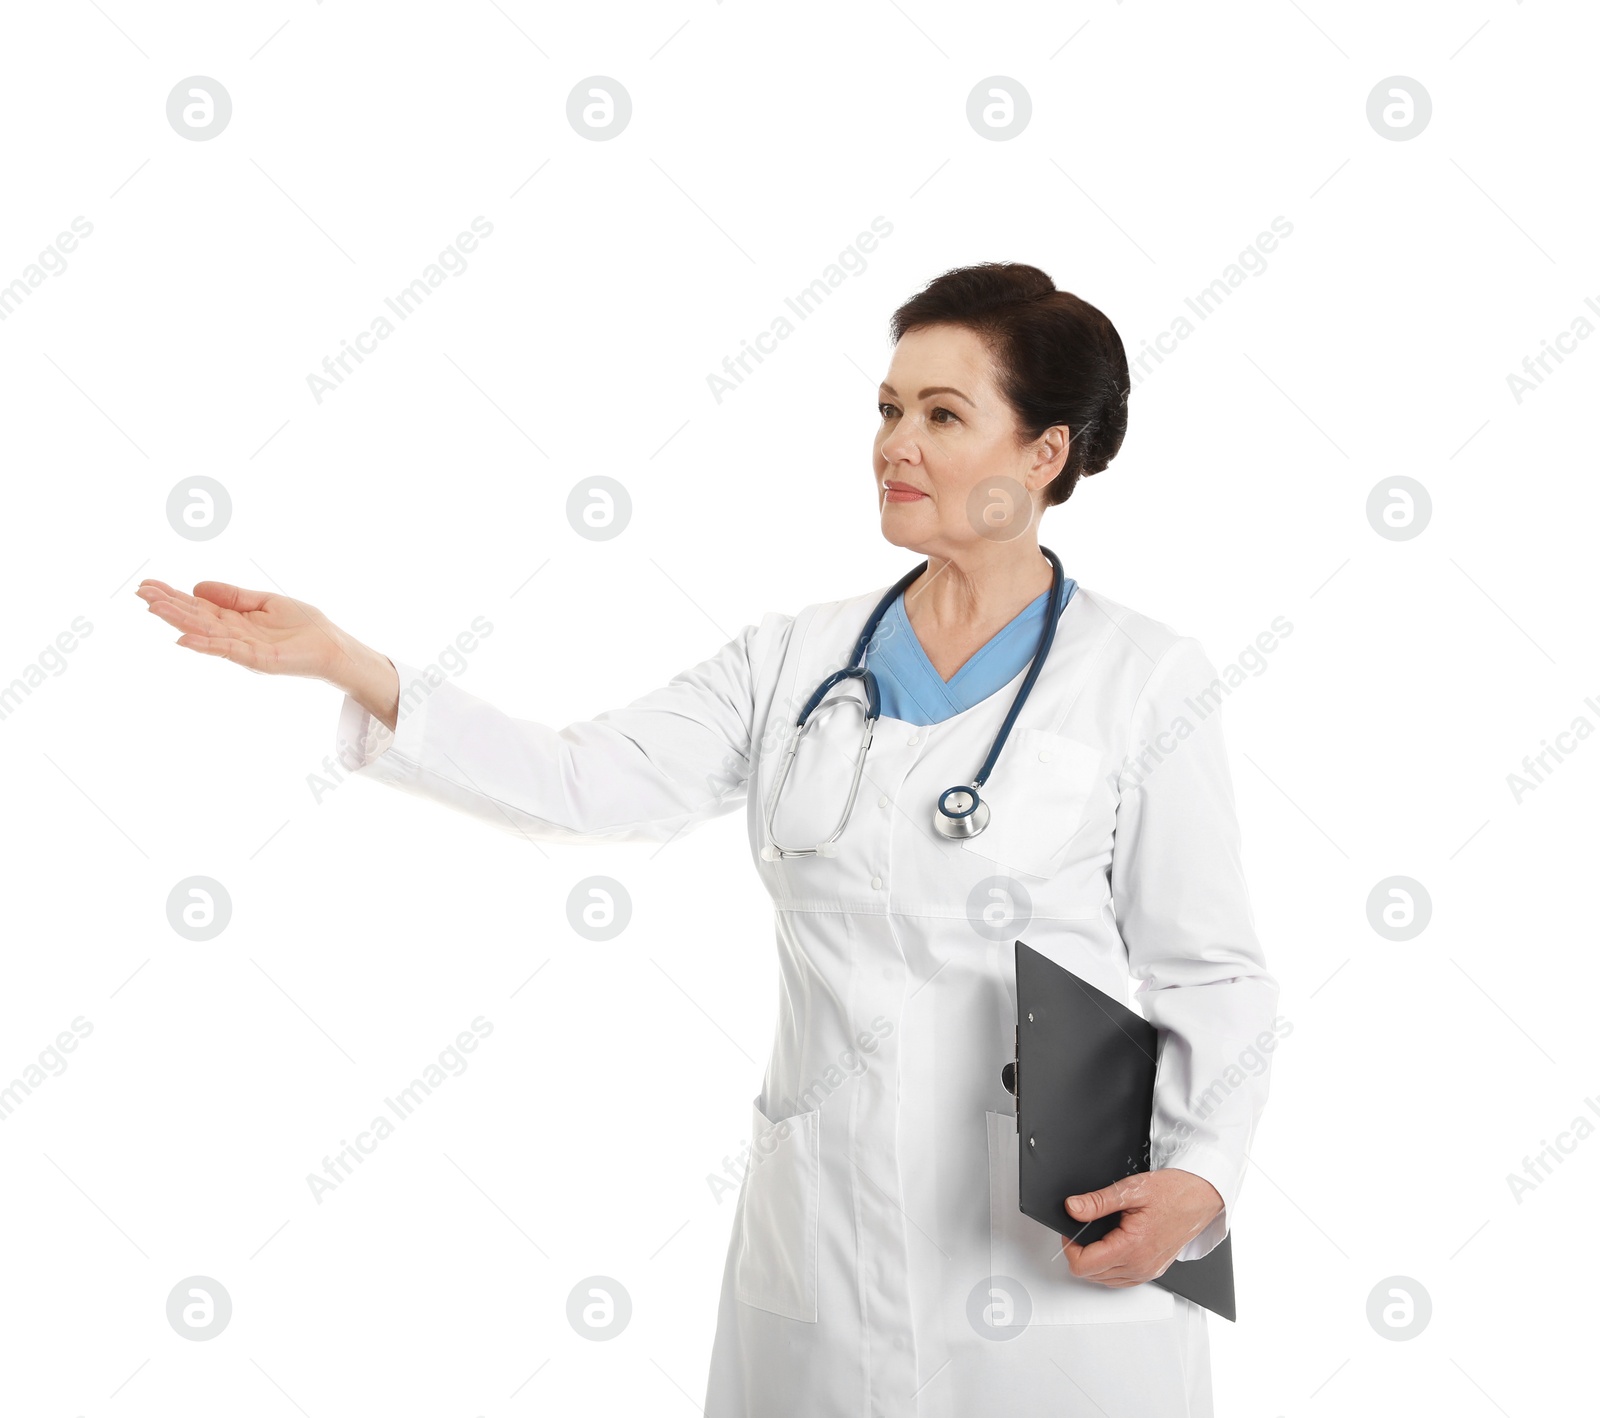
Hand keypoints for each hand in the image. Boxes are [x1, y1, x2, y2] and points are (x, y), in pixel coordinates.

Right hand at [136, 579, 353, 679]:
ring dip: (179, 621)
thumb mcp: (264, 602)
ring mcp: (243, 649)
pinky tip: (183, 637)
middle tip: (140, 594)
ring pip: (205, 633)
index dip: (173, 596)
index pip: (197, 606)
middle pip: (195, 618)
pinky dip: (204, 644)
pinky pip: (227, 650)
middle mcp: (233, 635)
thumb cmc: (303, 626)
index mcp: (234, 620)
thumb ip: (233, 596)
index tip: (148, 586)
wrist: (332, 646)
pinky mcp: (258, 659)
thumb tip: (197, 586)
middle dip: (168, 606)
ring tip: (154, 609)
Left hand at [1060, 1169, 1222, 1286]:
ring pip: (1104, 1280)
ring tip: (1097, 1234)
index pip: (1084, 1265)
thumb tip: (1072, 1208)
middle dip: (1080, 1252)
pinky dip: (1109, 1267)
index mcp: (1132, 1247)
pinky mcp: (1153, 1271)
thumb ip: (1098, 1202)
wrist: (1202, 1197)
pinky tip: (1111, 1247)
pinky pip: (1121, 1279)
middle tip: (1082, 1227)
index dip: (1070, 1246)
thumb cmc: (1174, 1192)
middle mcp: (1140, 1266)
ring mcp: (1147, 1272)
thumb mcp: (1131, 1190)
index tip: (1072, 1229)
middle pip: (1090, 1275)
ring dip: (1094, 1261)